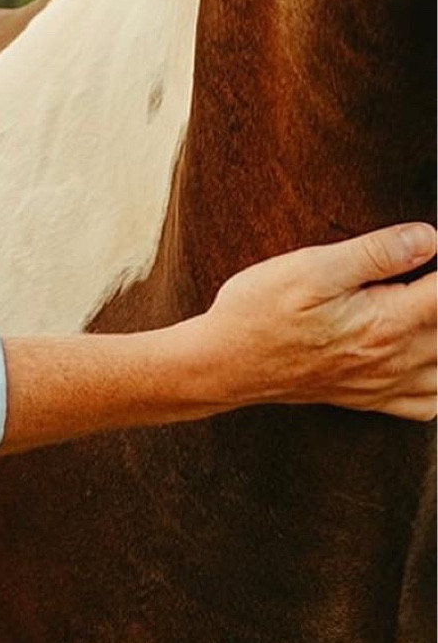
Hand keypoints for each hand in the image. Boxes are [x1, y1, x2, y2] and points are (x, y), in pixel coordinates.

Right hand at [204, 223, 437, 418]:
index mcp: (387, 321)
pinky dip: (437, 382)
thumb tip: (427, 238)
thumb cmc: (260, 310)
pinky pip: (430, 404)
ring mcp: (385, 383)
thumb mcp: (310, 267)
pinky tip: (425, 357)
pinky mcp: (370, 399)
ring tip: (424, 309)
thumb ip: (374, 253)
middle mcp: (396, 358)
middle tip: (427, 275)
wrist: (226, 362)